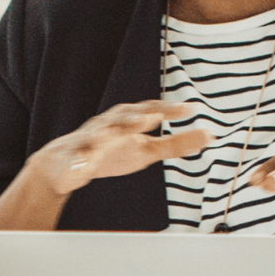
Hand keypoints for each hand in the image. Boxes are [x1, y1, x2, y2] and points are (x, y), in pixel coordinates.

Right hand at [34, 100, 210, 195]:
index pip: (150, 111)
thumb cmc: (110, 153)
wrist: (65, 165)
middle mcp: (108, 125)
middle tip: (154, 117)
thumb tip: (209, 136)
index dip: (168, 109)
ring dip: (107, 133)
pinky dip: (78, 162)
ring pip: (98, 134)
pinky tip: (82, 167)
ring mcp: (88, 141)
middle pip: (123, 117)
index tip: (190, 108)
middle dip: (136, 117)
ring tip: (118, 135)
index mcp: (127, 121)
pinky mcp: (72, 158)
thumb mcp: (146, 150)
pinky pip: (75, 160)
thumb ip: (175, 144)